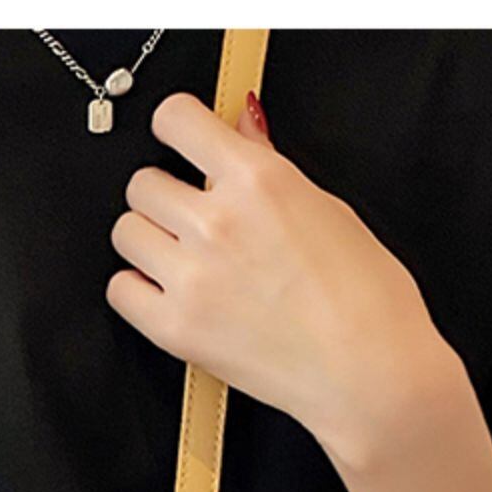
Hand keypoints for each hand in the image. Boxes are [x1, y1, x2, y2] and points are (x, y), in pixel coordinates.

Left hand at [107, 90, 462, 473]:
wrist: (370, 372)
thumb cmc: (367, 298)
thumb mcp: (329, 208)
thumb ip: (269, 164)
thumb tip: (242, 125)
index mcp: (258, 180)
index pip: (176, 119)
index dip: (176, 128)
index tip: (181, 140)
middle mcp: (218, 222)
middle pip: (142, 182)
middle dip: (165, 194)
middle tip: (192, 217)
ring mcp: (192, 277)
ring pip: (126, 232)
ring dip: (149, 239)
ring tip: (183, 258)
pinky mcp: (176, 328)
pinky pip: (120, 289)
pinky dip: (138, 289)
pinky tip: (170, 292)